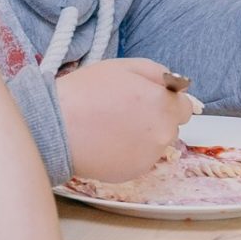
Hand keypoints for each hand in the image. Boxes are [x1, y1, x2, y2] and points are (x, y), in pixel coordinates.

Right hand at [56, 58, 199, 182]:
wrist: (56, 128)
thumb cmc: (86, 93)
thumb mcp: (123, 66)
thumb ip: (156, 73)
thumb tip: (173, 85)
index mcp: (163, 105)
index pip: (184, 107)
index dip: (167, 101)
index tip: (149, 99)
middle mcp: (163, 134)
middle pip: (170, 126)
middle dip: (155, 119)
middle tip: (125, 111)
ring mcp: (149, 157)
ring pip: (155, 144)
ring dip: (143, 137)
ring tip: (112, 127)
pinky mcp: (133, 173)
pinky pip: (139, 160)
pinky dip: (128, 153)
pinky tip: (107, 142)